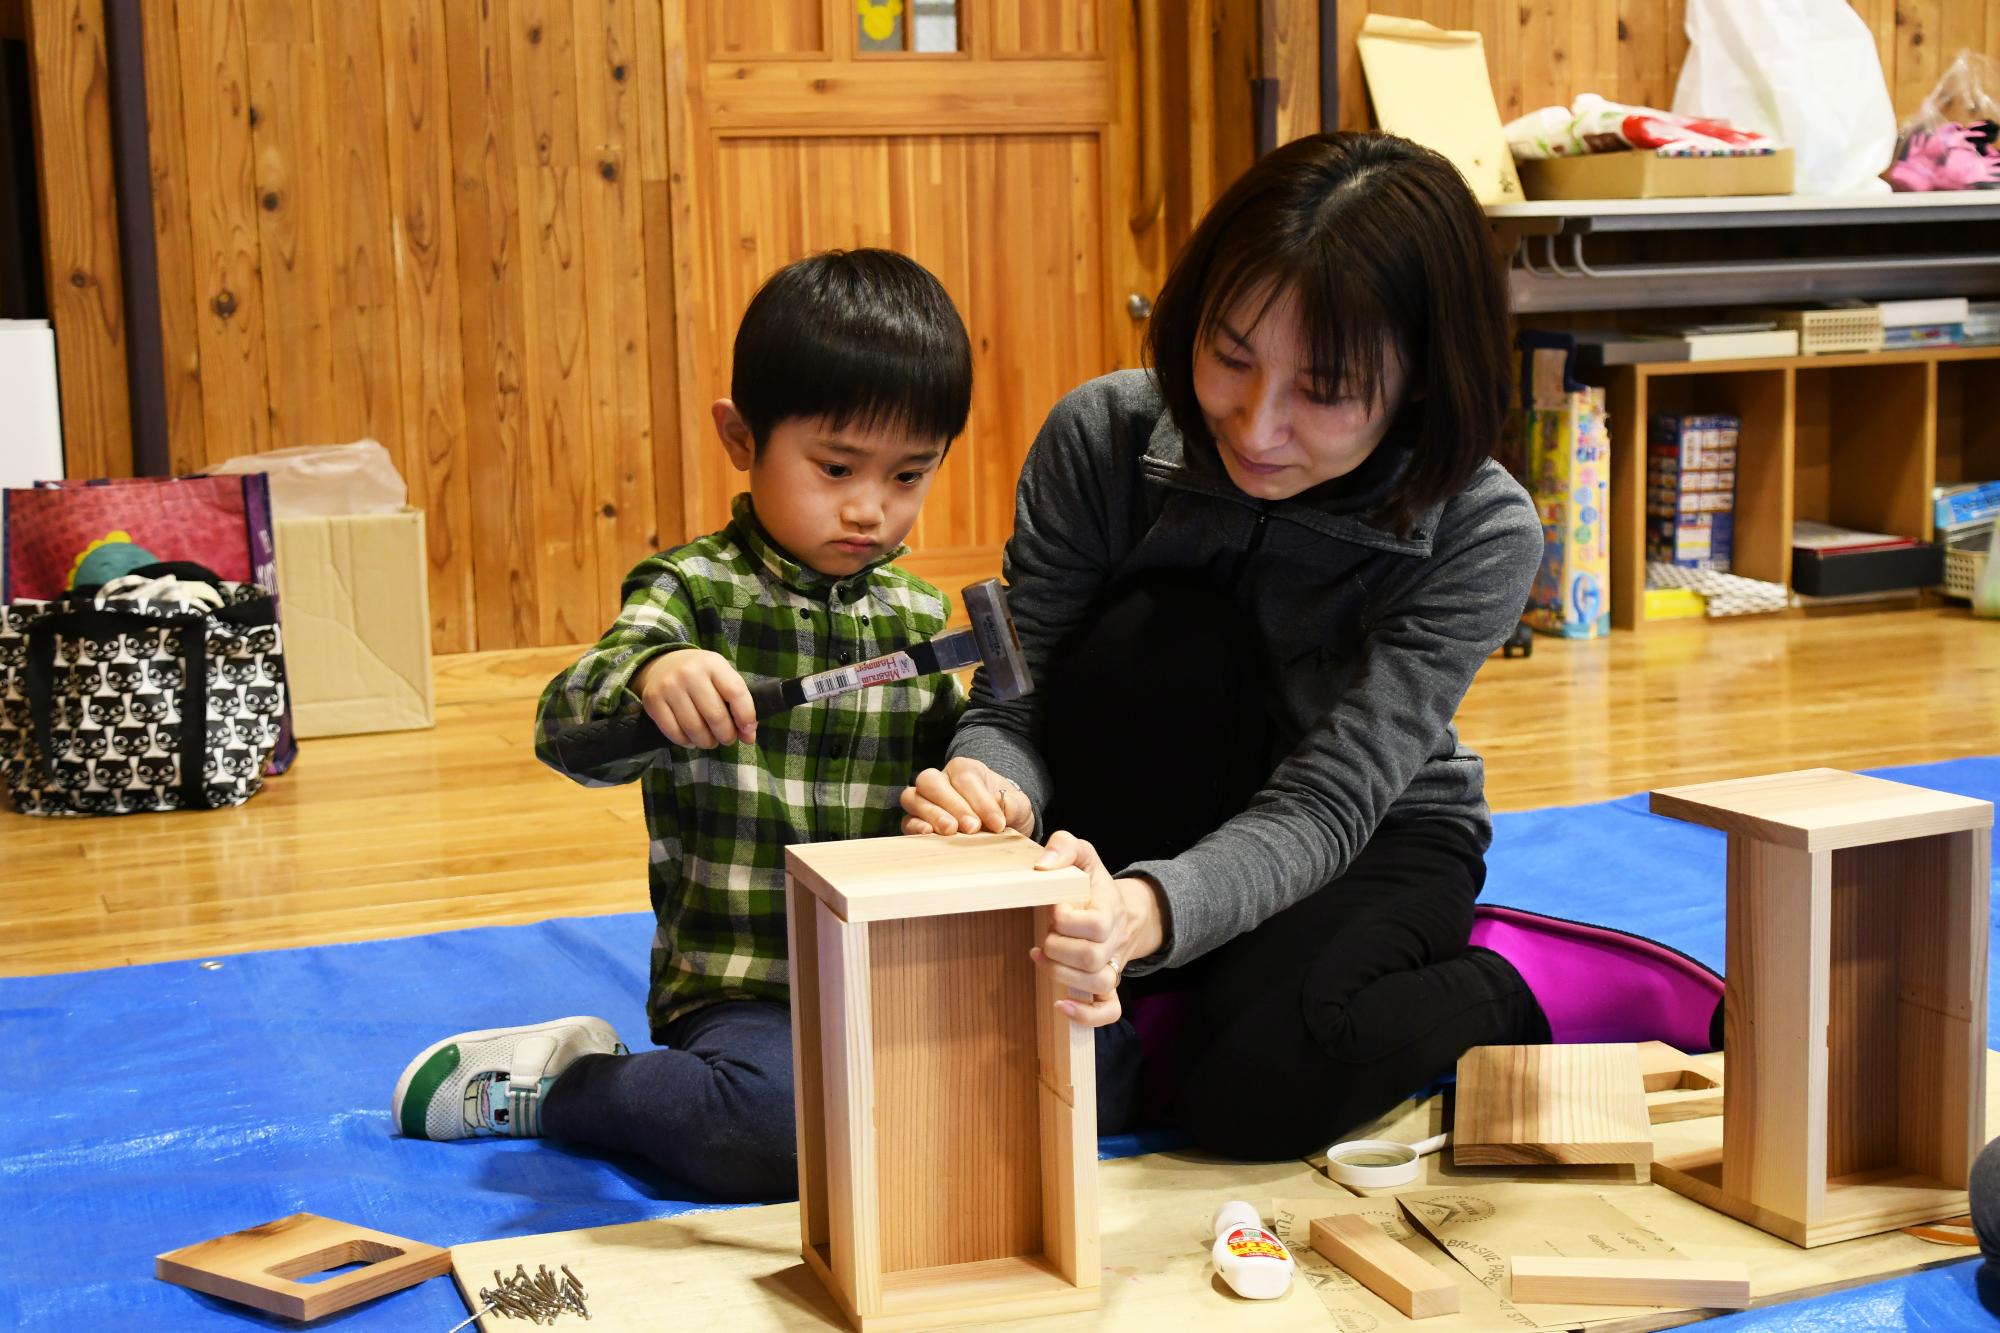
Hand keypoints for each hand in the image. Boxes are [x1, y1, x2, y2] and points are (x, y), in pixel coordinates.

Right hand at [633, 649, 755, 747]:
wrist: (661, 664)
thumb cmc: (699, 674)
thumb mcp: (720, 676)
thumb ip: (736, 701)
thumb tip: (748, 734)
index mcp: (713, 663)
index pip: (736, 693)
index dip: (746, 717)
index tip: (748, 732)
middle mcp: (690, 673)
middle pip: (715, 715)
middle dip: (726, 735)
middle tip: (727, 739)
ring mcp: (669, 687)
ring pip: (694, 728)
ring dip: (707, 742)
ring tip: (710, 741)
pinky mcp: (653, 701)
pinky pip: (674, 732)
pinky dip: (686, 742)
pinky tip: (692, 740)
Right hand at [900, 756, 1032, 835]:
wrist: (998, 826)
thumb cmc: (1004, 811)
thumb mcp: (1017, 807)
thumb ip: (1011, 805)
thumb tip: (998, 804)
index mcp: (964, 769)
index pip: (965, 779)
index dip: (981, 801)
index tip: (998, 824)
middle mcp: (940, 780)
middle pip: (932, 781)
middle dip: (952, 805)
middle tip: (973, 828)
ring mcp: (923, 800)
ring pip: (913, 797)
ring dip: (932, 814)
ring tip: (951, 831)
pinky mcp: (915, 821)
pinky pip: (907, 820)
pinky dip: (915, 827)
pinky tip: (929, 835)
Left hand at [1029, 831, 1165, 1028]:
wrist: (1121, 910)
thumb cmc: (1092, 883)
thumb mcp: (1082, 854)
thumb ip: (1064, 846)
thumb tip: (1043, 865)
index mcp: (1110, 909)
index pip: (1097, 924)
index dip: (1068, 920)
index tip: (1054, 909)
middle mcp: (1114, 942)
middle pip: (1092, 957)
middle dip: (1058, 948)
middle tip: (1045, 935)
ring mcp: (1113, 966)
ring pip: (1099, 984)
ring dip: (1063, 975)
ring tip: (1041, 958)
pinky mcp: (1109, 987)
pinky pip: (1109, 1011)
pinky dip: (1086, 1015)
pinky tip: (1060, 1005)